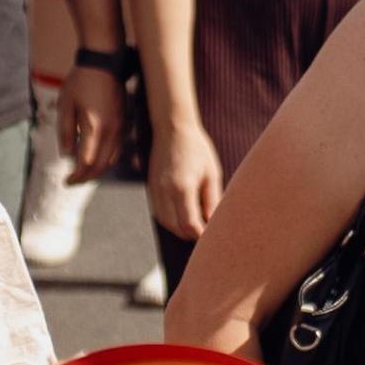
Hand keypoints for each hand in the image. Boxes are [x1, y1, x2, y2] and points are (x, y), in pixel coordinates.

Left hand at [58, 62, 124, 182]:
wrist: (104, 61)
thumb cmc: (81, 81)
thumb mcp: (65, 105)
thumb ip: (65, 132)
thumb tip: (66, 155)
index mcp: (95, 127)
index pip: (87, 163)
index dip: (76, 176)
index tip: (66, 181)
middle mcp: (112, 131)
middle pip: (101, 166)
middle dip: (86, 178)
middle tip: (72, 182)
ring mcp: (121, 127)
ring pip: (112, 159)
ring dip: (98, 171)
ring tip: (83, 174)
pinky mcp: (125, 123)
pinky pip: (118, 149)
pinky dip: (107, 160)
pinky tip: (96, 159)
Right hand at [148, 121, 223, 242]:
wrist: (172, 129)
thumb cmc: (197, 149)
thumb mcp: (211, 174)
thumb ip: (212, 200)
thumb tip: (213, 222)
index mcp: (182, 187)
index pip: (189, 224)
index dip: (201, 234)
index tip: (212, 236)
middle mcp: (165, 191)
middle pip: (176, 227)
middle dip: (191, 234)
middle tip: (207, 234)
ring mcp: (155, 190)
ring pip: (165, 222)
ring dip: (180, 229)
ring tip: (196, 226)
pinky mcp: (151, 188)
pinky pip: (159, 213)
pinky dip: (171, 220)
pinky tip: (183, 216)